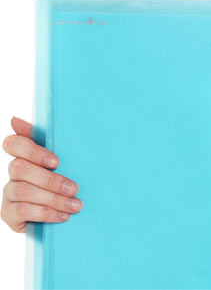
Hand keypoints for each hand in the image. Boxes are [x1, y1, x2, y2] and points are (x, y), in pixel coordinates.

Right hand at [1, 116, 82, 232]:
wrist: (67, 210)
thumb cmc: (68, 178)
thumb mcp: (68, 160)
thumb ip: (58, 143)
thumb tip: (32, 120)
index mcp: (26, 154)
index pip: (14, 143)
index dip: (32, 151)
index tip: (56, 161)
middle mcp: (13, 171)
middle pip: (19, 168)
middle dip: (50, 180)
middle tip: (74, 188)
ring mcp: (8, 192)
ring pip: (22, 190)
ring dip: (53, 199)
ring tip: (75, 205)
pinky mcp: (8, 213)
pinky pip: (22, 210)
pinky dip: (46, 213)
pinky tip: (63, 216)